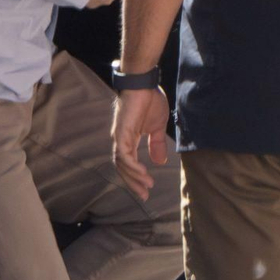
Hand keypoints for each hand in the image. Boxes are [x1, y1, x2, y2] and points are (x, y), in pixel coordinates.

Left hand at [113, 85, 172, 200]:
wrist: (144, 84)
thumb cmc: (150, 101)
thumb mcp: (157, 127)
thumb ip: (156, 144)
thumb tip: (160, 162)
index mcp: (128, 139)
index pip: (129, 163)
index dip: (136, 177)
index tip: (147, 189)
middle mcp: (121, 140)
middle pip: (123, 168)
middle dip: (133, 183)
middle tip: (144, 196)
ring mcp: (119, 137)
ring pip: (123, 165)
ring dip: (135, 177)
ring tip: (147, 186)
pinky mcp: (121, 133)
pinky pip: (124, 156)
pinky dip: (133, 167)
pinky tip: (143, 174)